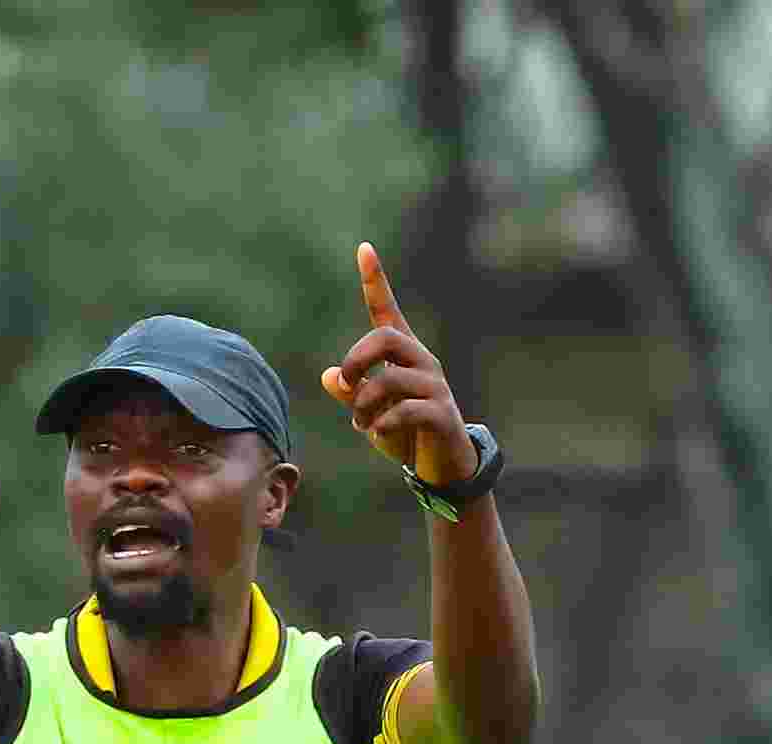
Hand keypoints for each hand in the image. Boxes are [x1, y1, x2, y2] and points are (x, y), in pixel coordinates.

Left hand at [319, 242, 475, 489]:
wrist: (443, 467)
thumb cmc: (407, 433)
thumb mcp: (371, 413)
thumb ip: (352, 393)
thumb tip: (328, 377)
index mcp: (404, 355)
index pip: (387, 310)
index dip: (375, 280)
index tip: (364, 249)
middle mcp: (422, 362)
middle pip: (385, 338)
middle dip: (355, 360)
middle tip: (344, 384)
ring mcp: (434, 386)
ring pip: (389, 380)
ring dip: (363, 404)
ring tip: (360, 424)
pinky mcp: (442, 414)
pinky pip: (404, 411)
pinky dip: (382, 425)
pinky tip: (378, 434)